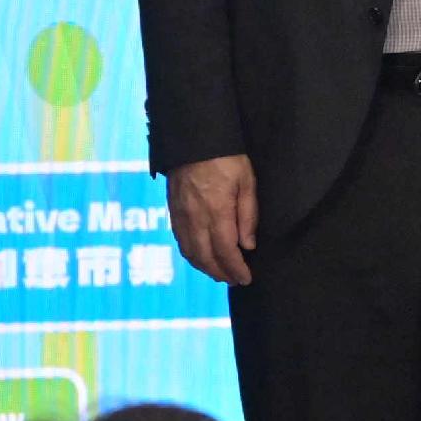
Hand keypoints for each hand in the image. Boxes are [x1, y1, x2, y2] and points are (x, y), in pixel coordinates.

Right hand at [166, 155, 258, 287]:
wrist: (193, 140)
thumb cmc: (226, 158)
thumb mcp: (247, 182)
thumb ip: (248, 215)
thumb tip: (247, 245)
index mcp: (216, 212)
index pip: (225, 251)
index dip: (235, 268)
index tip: (246, 278)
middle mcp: (194, 219)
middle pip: (205, 257)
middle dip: (221, 273)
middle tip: (236, 281)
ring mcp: (180, 216)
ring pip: (190, 252)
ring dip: (205, 268)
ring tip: (221, 274)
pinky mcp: (173, 211)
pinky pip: (181, 241)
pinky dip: (192, 255)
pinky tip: (201, 257)